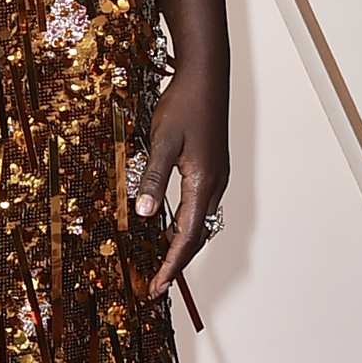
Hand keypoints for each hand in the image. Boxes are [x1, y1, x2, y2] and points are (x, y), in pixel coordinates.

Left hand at [132, 54, 230, 296]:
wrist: (206, 76)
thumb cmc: (184, 104)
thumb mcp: (162, 141)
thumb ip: (153, 178)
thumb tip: (145, 214)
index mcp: (203, 182)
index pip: (187, 237)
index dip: (171, 265)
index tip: (157, 286)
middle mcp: (215, 184)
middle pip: (198, 236)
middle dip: (177, 262)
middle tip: (156, 283)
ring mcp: (217, 176)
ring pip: (201, 222)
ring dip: (181, 243)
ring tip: (159, 259)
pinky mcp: (212, 167)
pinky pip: (200, 206)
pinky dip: (185, 223)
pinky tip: (167, 222)